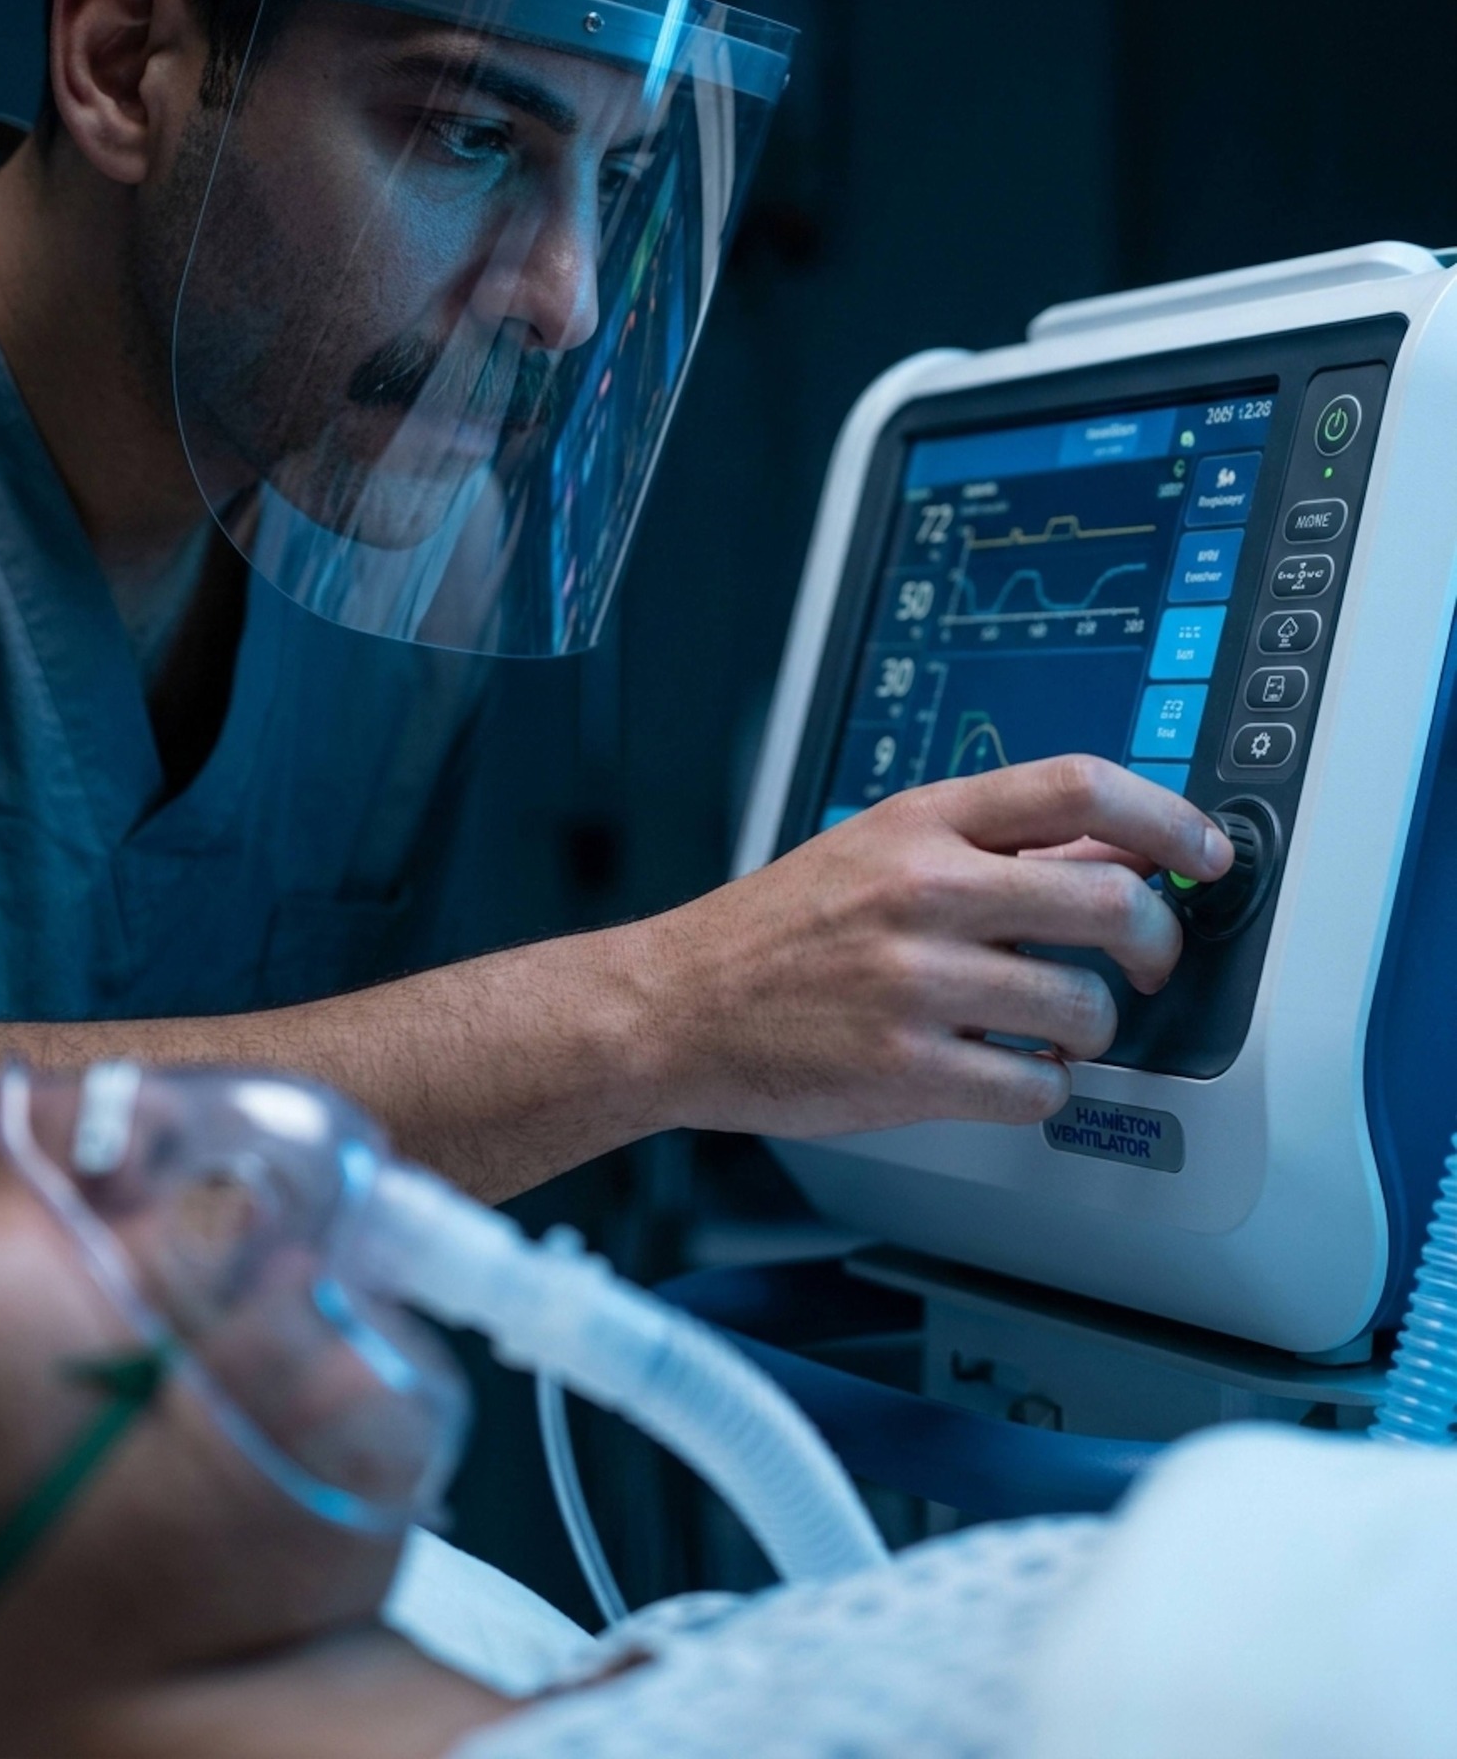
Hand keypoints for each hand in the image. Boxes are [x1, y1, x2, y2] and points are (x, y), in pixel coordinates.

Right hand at [642, 755, 1233, 1136]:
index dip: (1169, 819)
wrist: (674, 1007)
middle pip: (1113, 902)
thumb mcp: (877, 848)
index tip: (1206, 854)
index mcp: (923, 821)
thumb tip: (1112, 855)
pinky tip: (1006, 1073)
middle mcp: (925, 890)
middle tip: (1153, 965)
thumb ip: (987, 845)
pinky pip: (1037, 1089)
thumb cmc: (777, 931)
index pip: (1080, 788)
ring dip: (1092, 1031)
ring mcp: (917, 982)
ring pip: (1086, 1008)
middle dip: (1160, 944)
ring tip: (1053, 1031)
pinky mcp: (907, 1070)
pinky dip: (1041, 1091)